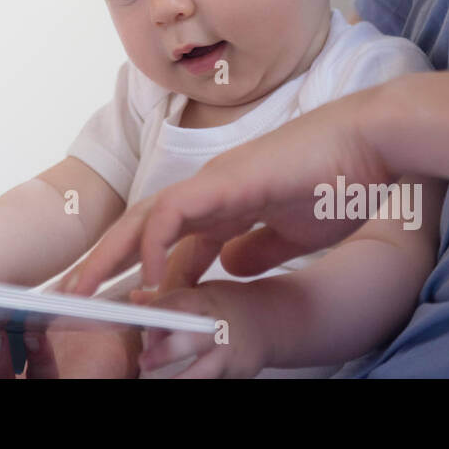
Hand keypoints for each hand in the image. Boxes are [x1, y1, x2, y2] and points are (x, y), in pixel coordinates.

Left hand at [57, 89, 391, 296]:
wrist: (372, 143)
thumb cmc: (341, 179)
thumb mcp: (292, 232)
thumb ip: (257, 247)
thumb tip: (230, 268)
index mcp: (226, 204)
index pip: (169, 239)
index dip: (141, 272)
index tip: (122, 305)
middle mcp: (211, 191)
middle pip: (143, 227)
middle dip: (108, 263)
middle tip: (76, 298)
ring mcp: (216, 182)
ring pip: (145, 217)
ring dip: (112, 254)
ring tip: (85, 289)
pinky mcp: (228, 180)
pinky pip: (176, 212)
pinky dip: (154, 241)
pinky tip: (147, 275)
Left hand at [129, 281, 271, 377]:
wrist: (270, 321)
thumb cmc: (230, 305)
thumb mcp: (202, 293)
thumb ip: (170, 299)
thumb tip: (135, 299)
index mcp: (206, 301)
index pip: (178, 303)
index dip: (156, 313)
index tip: (140, 322)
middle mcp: (218, 326)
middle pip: (189, 339)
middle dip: (164, 351)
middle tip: (145, 361)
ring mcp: (229, 350)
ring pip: (203, 369)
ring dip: (180, 379)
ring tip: (164, 383)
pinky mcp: (237, 370)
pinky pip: (213, 379)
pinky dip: (197, 381)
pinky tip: (184, 380)